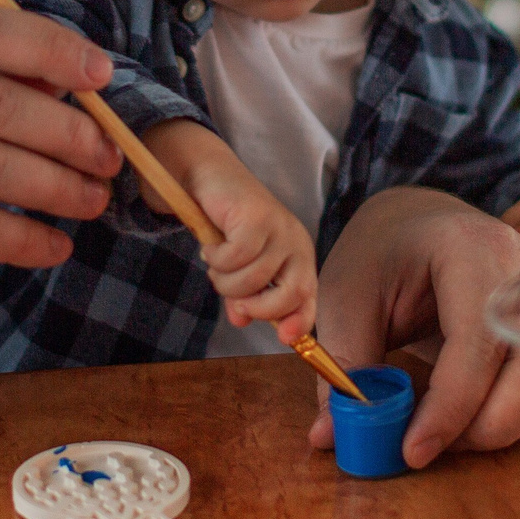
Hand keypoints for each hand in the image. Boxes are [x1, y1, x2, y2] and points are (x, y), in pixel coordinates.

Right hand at [140, 121, 316, 343]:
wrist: (212, 179)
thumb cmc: (229, 226)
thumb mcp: (239, 268)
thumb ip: (243, 296)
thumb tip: (241, 322)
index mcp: (298, 257)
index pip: (308, 297)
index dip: (299, 322)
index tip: (283, 339)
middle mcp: (295, 243)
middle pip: (291, 294)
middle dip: (258, 307)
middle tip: (234, 300)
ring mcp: (279, 228)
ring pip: (253, 279)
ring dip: (225, 280)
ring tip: (215, 262)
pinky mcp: (257, 217)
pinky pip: (235, 257)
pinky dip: (216, 257)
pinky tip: (211, 245)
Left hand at [305, 188, 519, 467]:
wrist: (418, 225)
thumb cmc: (381, 255)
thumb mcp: (347, 298)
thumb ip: (347, 367)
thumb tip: (333, 438)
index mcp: (473, 248)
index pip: (478, 342)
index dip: (449, 408)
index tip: (411, 451)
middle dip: (483, 427)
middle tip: (427, 446)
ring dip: (501, 427)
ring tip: (442, 428)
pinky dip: (518, 420)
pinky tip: (471, 418)